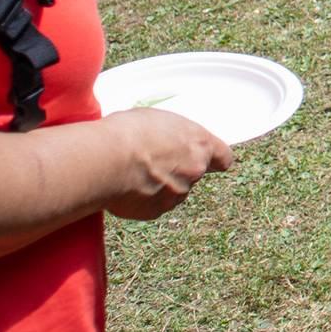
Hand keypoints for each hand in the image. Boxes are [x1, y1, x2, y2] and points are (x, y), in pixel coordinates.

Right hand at [104, 107, 233, 220]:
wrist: (106, 159)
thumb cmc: (130, 133)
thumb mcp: (159, 120)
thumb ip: (174, 135)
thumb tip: (168, 140)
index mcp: (200, 144)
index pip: (223, 157)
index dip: (215, 159)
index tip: (209, 159)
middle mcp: (194, 171)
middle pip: (194, 173)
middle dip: (177, 169)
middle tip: (153, 160)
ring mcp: (176, 194)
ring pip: (173, 190)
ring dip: (160, 184)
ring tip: (133, 171)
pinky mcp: (155, 211)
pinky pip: (153, 204)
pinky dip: (142, 198)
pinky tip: (126, 185)